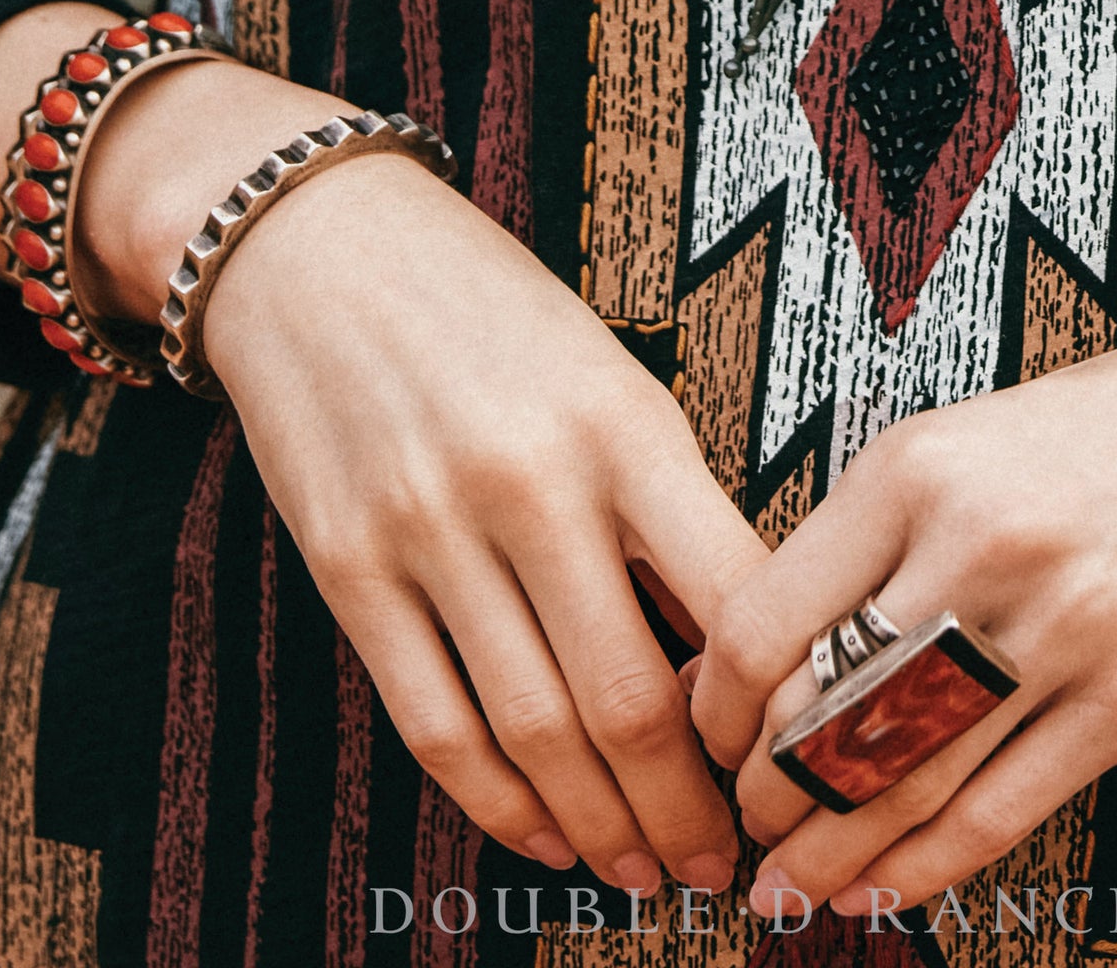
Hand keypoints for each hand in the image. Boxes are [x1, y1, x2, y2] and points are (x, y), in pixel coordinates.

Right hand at [201, 149, 765, 888]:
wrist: (322, 246)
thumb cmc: (488, 309)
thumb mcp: (609, 374)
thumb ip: (666, 502)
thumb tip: (736, 652)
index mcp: (624, 423)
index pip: (731, 599)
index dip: (770, 711)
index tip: (794, 761)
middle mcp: (532, 481)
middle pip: (631, 699)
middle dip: (689, 809)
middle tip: (724, 863)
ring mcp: (431, 530)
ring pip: (534, 731)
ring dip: (600, 826)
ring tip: (644, 870)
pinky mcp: (350, 567)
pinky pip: (434, 722)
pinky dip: (497, 801)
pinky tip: (543, 832)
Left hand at [691, 228, 1116, 915]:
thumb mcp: (980, 435)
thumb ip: (891, 529)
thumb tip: (796, 643)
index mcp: (918, 466)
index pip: (763, 621)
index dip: (712, 707)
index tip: (700, 736)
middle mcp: (978, 546)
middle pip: (821, 716)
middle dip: (765, 794)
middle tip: (740, 829)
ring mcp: (1064, 629)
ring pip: (906, 780)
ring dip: (832, 850)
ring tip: (792, 884)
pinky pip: (1006, 809)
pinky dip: (930, 865)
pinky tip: (887, 888)